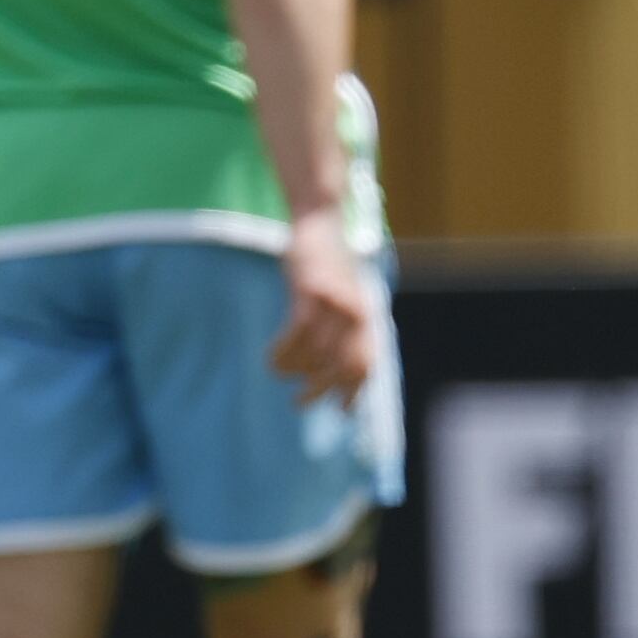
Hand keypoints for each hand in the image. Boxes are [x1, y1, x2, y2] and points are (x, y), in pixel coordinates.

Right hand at [267, 212, 378, 404]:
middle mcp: (357, 313)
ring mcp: (336, 301)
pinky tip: (271, 358)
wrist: (321, 225)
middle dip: (321, 390)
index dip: (355, 391)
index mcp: (367, 318)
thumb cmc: (328, 267)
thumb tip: (332, 370)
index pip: (366, 365)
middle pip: (343, 366)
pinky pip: (298, 333)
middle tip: (299, 404)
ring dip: (294, 372)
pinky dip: (282, 352)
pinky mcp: (312, 290)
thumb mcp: (341, 299)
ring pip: (316, 353)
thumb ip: (343, 330)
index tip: (341, 412)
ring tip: (278, 373)